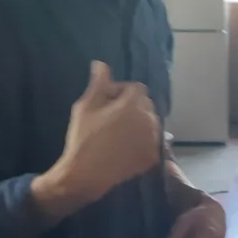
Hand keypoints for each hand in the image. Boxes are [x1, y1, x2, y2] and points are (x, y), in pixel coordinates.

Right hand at [51, 61, 160, 202]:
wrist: (85, 173)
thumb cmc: (83, 137)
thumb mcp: (86, 106)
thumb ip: (99, 83)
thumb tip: (101, 64)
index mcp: (134, 104)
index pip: (136, 88)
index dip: (120, 91)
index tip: (106, 102)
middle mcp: (150, 119)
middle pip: (145, 104)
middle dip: (131, 106)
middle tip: (110, 118)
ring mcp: (154, 139)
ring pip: (150, 123)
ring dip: (138, 123)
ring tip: (117, 134)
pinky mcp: (153, 156)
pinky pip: (151, 141)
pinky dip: (142, 141)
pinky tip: (124, 147)